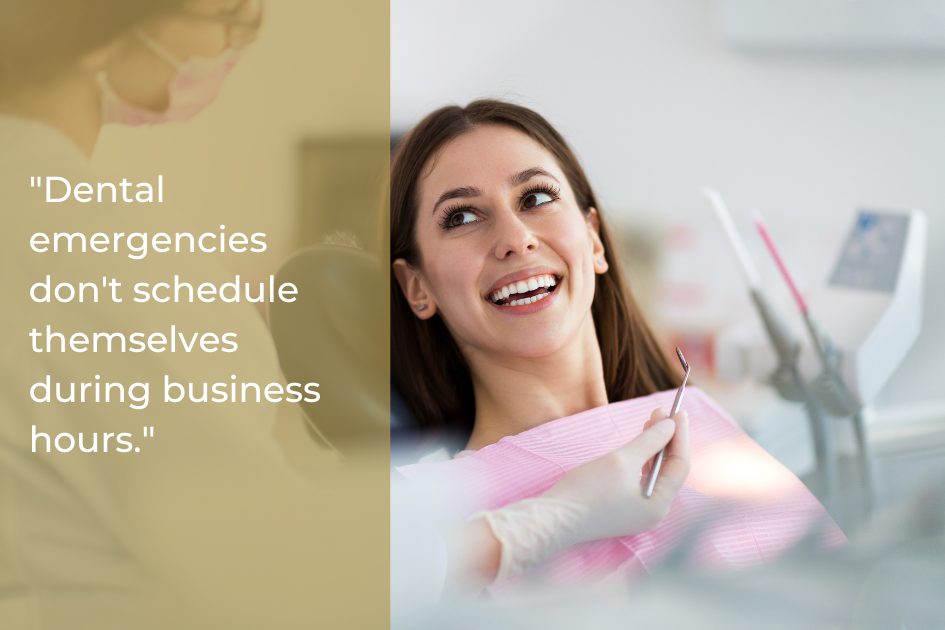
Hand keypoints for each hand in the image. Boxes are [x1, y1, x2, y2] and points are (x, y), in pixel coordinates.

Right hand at [542, 407, 689, 542]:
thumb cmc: (588, 490)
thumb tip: (671, 425)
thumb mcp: (622, 460)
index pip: (679, 465)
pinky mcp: (624, 509)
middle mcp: (654, 512)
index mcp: (659, 505)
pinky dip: (642, 460)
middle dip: (666, 439)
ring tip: (651, 421)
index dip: (679, 436)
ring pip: (654, 474)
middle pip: (668, 470)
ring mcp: (638, 512)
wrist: (554, 519)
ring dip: (653, 447)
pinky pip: (641, 480)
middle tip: (663, 412)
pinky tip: (639, 443)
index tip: (679, 411)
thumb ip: (649, 441)